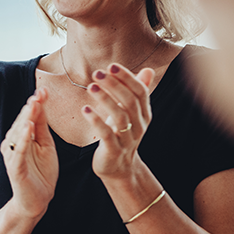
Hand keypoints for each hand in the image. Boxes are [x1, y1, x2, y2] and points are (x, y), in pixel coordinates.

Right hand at [0, 88, 58, 219]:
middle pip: (23, 121)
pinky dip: (22, 139)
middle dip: (32, 106)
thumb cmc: (42, 172)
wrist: (38, 200)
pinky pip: (18, 151)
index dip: (36, 102)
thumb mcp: (46, 145)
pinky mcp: (15, 168)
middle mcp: (14, 143)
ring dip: (27, 118)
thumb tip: (41, 102)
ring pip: (18, 132)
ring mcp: (13, 155)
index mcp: (22, 137)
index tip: (45, 89)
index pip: (29, 116)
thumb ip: (42, 126)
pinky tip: (28, 127)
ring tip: (34, 104)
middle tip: (40, 92)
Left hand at [83, 63, 154, 179]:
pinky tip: (85, 109)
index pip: (140, 92)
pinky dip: (96, 120)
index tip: (111, 66)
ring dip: (105, 99)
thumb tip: (148, 70)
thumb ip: (138, 92)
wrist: (118, 167)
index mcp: (144, 115)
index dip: (127, 78)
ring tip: (91, 87)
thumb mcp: (131, 113)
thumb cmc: (122, 134)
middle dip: (114, 85)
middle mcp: (139, 126)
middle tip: (97, 73)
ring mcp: (127, 139)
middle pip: (130, 102)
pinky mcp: (114, 151)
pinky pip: (106, 134)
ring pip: (120, 117)